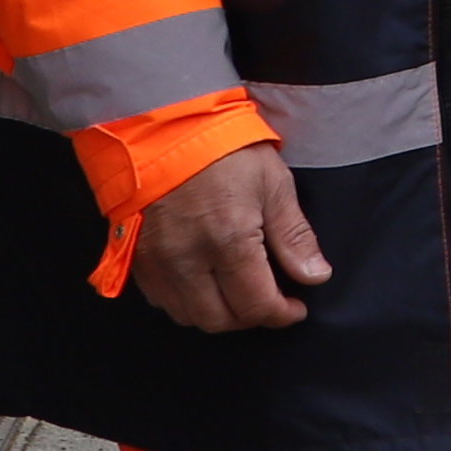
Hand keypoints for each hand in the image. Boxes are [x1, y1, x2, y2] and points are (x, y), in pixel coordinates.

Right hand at [129, 145, 329, 331]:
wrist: (161, 130)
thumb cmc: (224, 151)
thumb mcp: (273, 185)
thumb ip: (294, 237)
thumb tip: (315, 276)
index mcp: (228, 242)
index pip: (256, 305)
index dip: (281, 314)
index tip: (296, 307)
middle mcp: (187, 261)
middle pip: (220, 320)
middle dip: (251, 317)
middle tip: (270, 299)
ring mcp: (156, 263)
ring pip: (188, 316)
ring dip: (218, 313)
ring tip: (239, 292)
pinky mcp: (136, 259)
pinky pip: (161, 300)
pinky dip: (187, 302)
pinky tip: (205, 282)